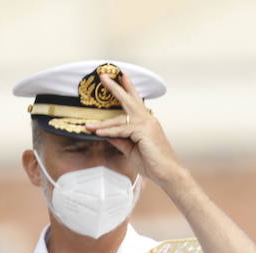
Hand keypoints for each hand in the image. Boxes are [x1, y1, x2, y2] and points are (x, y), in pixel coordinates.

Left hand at [86, 72, 187, 188]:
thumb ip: (120, 140)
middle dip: (115, 87)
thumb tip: (106, 134)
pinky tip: (97, 133)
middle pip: (129, 100)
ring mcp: (147, 123)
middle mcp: (148, 119)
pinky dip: (109, 131)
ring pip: (121, 117)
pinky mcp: (144, 131)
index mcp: (147, 122)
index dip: (128, 89)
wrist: (168, 173)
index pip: (135, 103)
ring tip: (88, 123)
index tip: (122, 77)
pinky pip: (121, 129)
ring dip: (102, 121)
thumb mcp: (131, 150)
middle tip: (103, 76)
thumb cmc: (153, 164)